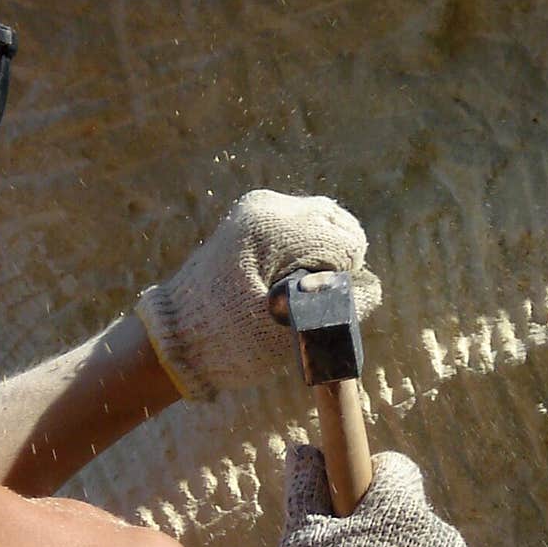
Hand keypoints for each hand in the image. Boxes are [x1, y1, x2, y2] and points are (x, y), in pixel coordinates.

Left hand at [135, 190, 381, 399]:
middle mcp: (268, 207)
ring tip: (299, 291)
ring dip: (325, 257)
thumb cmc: (228, 340)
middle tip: (310, 298)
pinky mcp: (256, 221)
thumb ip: (336, 308)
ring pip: (324, 222)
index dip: (344, 277)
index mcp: (272, 228)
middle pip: (338, 224)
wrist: (176, 339)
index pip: (345, 241)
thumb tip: (371, 287)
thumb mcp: (287, 332)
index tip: (317, 304)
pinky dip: (309, 253)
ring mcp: (260, 209)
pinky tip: (290, 280)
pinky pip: (303, 227)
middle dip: (338, 263)